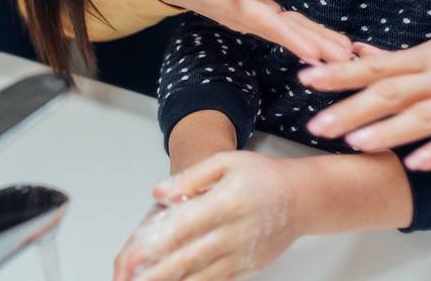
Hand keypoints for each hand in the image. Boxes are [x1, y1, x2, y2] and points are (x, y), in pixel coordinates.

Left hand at [113, 152, 299, 280]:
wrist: (303, 198)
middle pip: (187, 258)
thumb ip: (191, 177)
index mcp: (227, 202)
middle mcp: (235, 233)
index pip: (184, 225)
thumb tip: (159, 192)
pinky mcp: (246, 269)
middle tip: (126, 280)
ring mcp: (242, 255)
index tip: (130, 255)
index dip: (155, 243)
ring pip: (200, 277)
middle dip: (154, 274)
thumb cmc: (264, 176)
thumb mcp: (226, 161)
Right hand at [137, 0, 351, 63]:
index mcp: (229, 2)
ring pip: (287, 29)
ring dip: (316, 43)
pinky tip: (324, 42)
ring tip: (345, 55)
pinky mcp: (253, 10)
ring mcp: (248, 14)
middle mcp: (241, 14)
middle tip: (346, 62)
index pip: (265, 23)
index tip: (315, 54)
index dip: (291, 38)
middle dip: (315, 47)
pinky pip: (284, 24)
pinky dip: (306, 33)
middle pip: (283, 32)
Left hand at [299, 18, 430, 171]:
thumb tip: (359, 52)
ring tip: (355, 143)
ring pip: (423, 115)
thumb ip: (400, 57)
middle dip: (351, 109)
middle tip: (314, 125)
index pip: (376, 66)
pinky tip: (418, 163)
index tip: (305, 79)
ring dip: (388, 130)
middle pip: (390, 92)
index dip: (340, 74)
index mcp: (427, 59)